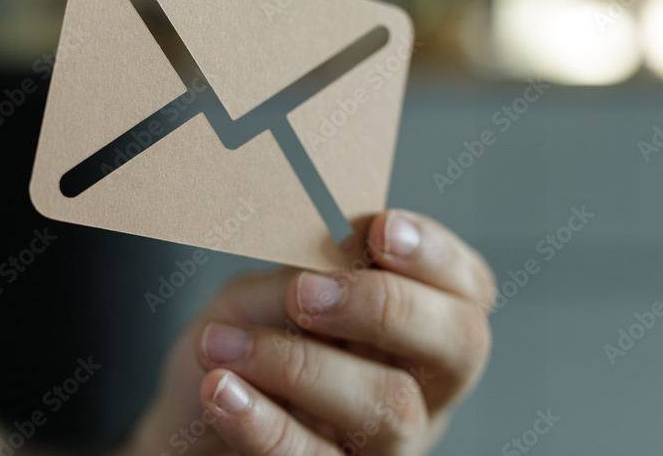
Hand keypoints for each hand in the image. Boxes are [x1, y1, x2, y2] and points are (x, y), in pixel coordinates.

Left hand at [118, 209, 495, 454]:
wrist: (195, 409)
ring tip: (223, 343)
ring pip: (389, 409)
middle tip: (304, 293)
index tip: (380, 229)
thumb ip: (306, 268)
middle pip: (460, 345)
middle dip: (384, 307)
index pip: (467, 287)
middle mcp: (422, 385)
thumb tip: (341, 243)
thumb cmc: (245, 337)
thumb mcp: (268, 289)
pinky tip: (221, 389)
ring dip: (299, 366)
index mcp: (417, 321)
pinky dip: (262, 423)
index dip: (435, 254)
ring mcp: (387, 442)